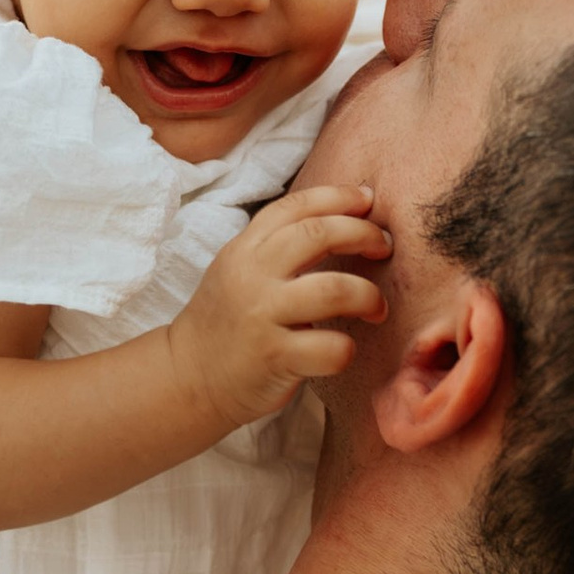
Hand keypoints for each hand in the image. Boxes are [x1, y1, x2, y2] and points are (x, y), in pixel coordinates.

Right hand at [167, 182, 390, 435]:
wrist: (190, 377)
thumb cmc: (229, 321)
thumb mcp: (240, 270)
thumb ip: (278, 246)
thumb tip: (343, 218)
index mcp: (245, 248)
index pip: (296, 206)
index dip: (340, 196)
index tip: (369, 199)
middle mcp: (252, 275)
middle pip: (319, 234)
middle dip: (363, 234)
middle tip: (383, 247)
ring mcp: (262, 315)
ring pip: (335, 290)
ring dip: (368, 295)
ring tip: (376, 307)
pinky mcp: (275, 357)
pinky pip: (332, 348)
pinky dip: (348, 349)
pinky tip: (342, 350)